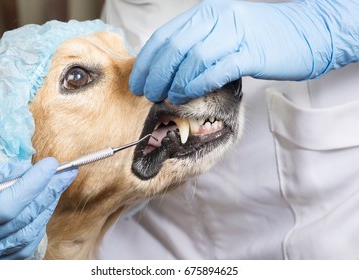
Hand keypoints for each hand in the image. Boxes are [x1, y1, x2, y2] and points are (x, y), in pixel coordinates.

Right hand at [0, 158, 76, 258]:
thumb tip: (25, 169)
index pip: (6, 204)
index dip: (32, 183)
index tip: (52, 164)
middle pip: (22, 218)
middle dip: (49, 192)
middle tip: (67, 172)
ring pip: (28, 234)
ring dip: (47, 207)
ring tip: (58, 185)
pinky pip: (24, 247)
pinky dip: (38, 225)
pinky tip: (43, 207)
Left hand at [129, 0, 358, 103]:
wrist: (307, 32)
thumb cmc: (262, 38)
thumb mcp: (224, 33)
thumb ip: (198, 44)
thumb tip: (171, 68)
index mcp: (207, 13)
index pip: (165, 36)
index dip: (147, 61)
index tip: (138, 81)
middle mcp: (217, 18)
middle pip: (174, 48)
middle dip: (156, 74)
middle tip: (149, 93)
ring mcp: (235, 34)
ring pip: (192, 59)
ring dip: (175, 82)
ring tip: (168, 97)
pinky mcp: (251, 53)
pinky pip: (215, 70)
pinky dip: (197, 84)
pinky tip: (188, 94)